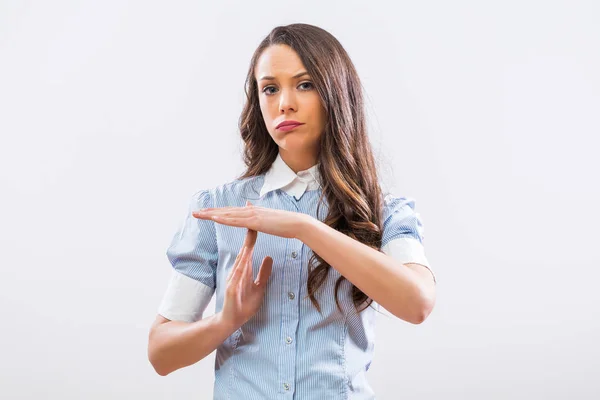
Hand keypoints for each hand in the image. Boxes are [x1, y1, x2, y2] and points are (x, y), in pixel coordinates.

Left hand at [192, 200, 310, 238]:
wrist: (297, 223)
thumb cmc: (285, 224)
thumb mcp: (268, 218)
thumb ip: (257, 214)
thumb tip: (249, 206)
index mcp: (252, 211)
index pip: (231, 212)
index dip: (217, 212)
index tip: (205, 213)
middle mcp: (250, 210)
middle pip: (225, 211)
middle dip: (209, 212)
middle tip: (195, 213)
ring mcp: (252, 215)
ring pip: (227, 214)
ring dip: (212, 214)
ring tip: (199, 215)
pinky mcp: (255, 221)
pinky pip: (236, 221)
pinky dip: (224, 219)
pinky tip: (214, 219)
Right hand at [220, 221, 272, 327]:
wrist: (232, 320)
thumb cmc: (244, 303)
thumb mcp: (259, 286)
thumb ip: (264, 272)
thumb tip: (269, 257)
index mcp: (244, 269)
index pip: (249, 249)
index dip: (253, 235)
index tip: (257, 221)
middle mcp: (238, 271)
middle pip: (244, 251)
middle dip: (248, 237)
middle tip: (251, 220)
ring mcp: (233, 280)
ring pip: (240, 263)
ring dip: (244, 250)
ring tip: (250, 237)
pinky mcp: (231, 290)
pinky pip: (236, 279)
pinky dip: (239, 271)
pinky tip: (243, 263)